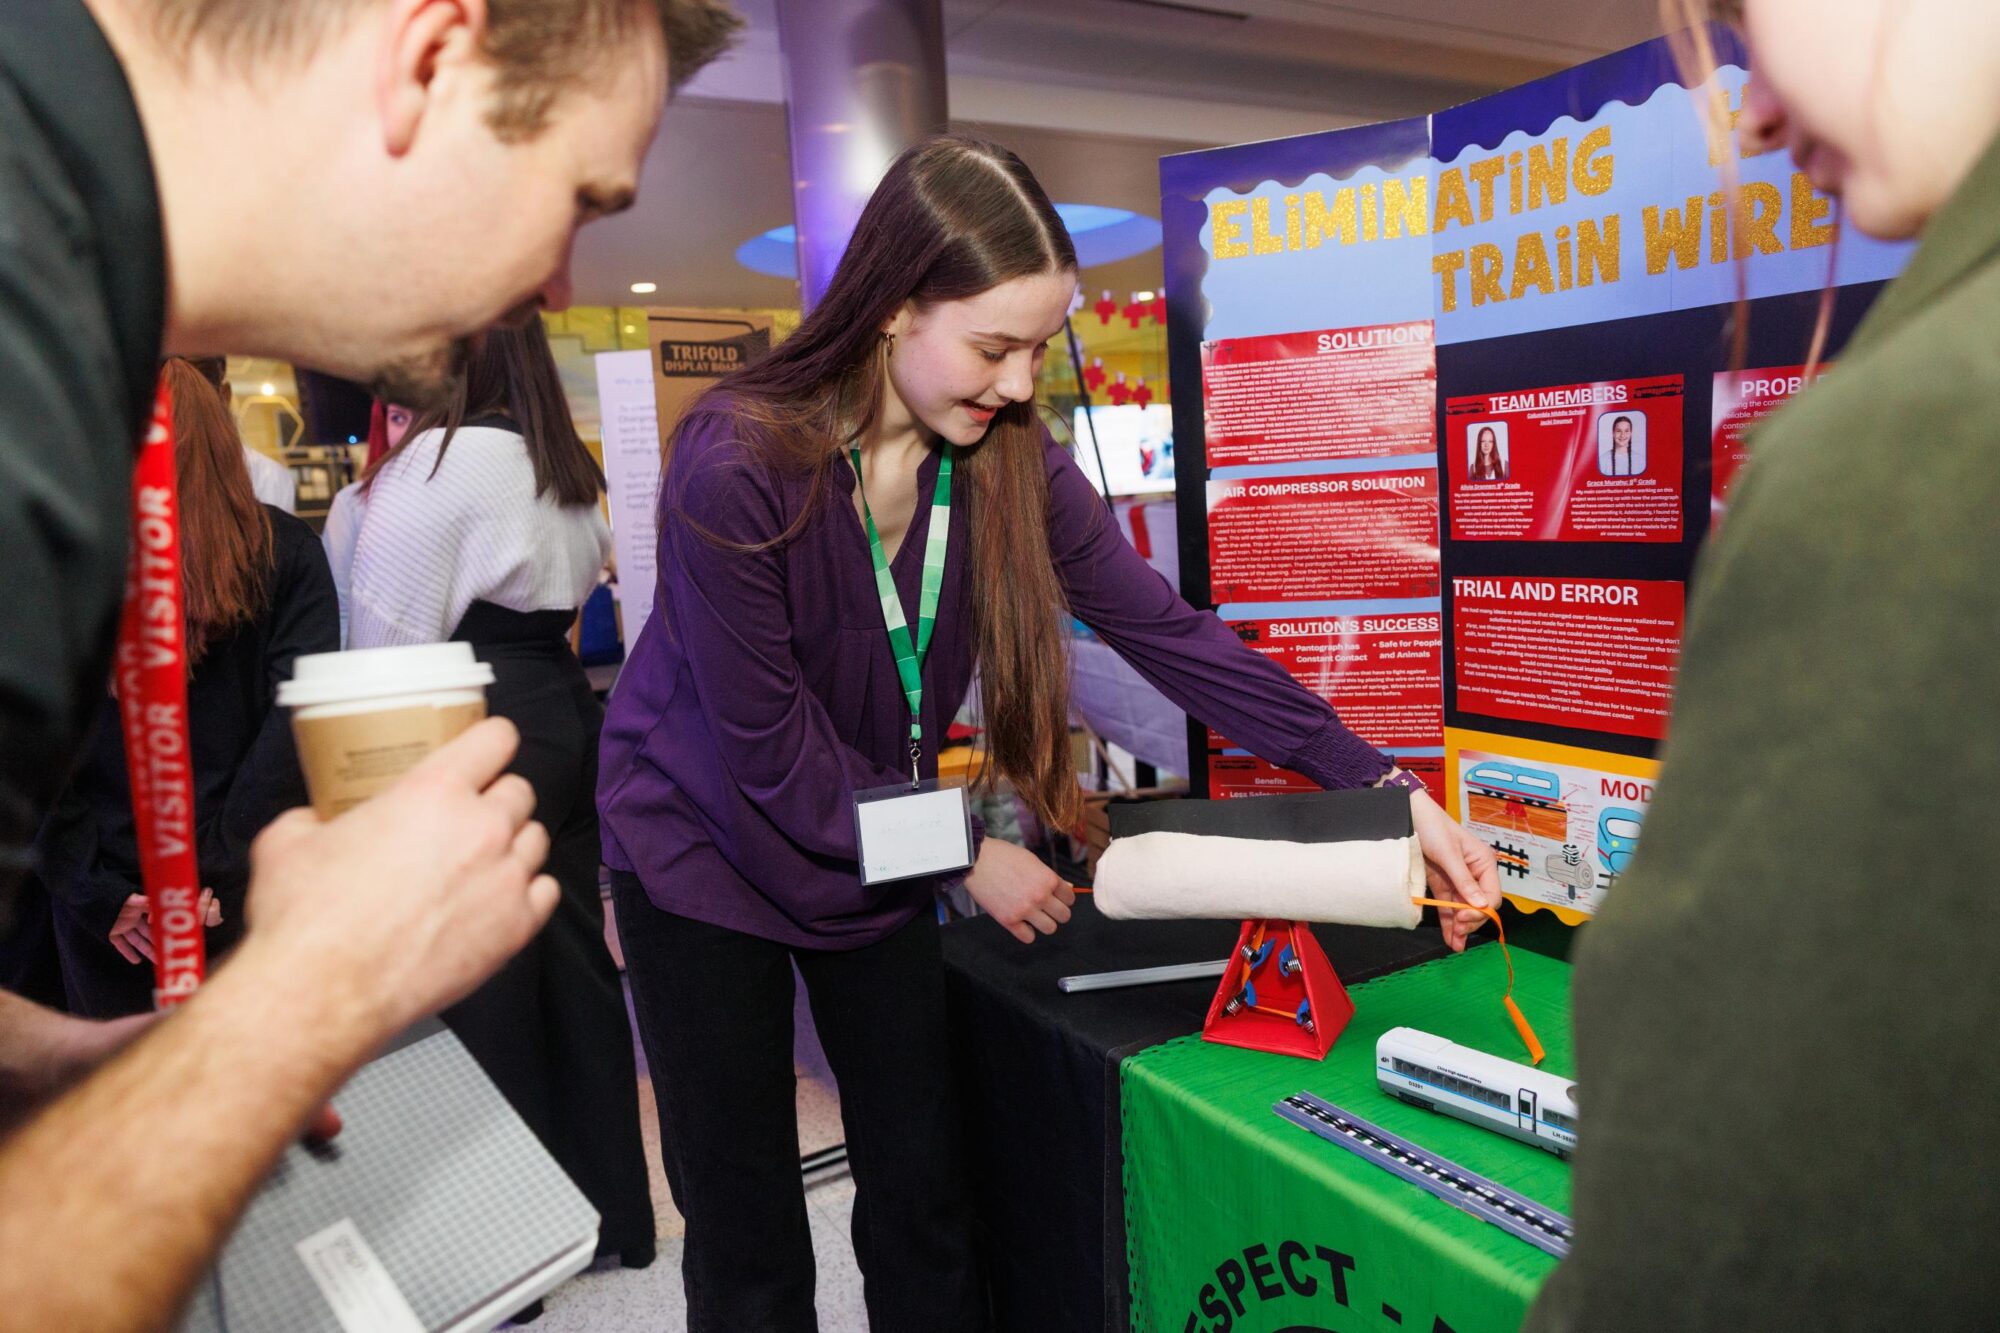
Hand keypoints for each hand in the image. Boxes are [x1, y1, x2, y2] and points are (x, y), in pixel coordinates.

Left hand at [107, 890, 221, 964]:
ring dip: (147, 951)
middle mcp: (134, 917)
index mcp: (141, 907)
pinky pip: (121, 944)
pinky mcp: (111, 933)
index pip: (156, 918)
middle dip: (160, 943)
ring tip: (158, 962)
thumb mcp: (131, 899)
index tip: (167, 933)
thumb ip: (145, 903)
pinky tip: (136, 961)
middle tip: (171, 954)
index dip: (162, 926)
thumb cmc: (111, 896)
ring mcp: (123, 926)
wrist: (89, 898)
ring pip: (137, 940)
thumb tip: (159, 910)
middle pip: (150, 933)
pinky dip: (128, 952)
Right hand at [242, 718, 558, 1039]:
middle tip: (465, 820)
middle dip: (495, 800)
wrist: (325, 991)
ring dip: (512, 845)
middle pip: (519, 792)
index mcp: (434, 791)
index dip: (491, 743)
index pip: (496, 739)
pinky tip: (498, 899)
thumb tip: (314, 821)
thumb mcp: (288, 841)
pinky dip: (527, 892)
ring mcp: (505, 878)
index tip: (484, 753)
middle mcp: (482, 827)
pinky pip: (545, 892)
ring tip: (480, 863)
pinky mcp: (517, 928)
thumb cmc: (305, 916)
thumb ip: (313, 818)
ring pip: (536, 840)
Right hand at [963, 840, 1074, 943]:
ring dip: (1044, 923)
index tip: (1056, 897)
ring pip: (1050, 929)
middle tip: (1048, 908)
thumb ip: (1049, 876)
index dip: (1064, 897)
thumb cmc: (1004, 856)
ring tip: (1035, 916)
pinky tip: (1021, 923)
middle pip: (1064, 916)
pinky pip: (1028, 937)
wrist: (976, 860)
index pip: (1070, 898)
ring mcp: (1024, 910)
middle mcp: (1040, 896)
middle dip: (1058, 912)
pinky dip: (1026, 932)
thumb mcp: (1032, 860)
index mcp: (1048, 879)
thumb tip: (1067, 888)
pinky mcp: (1008, 920)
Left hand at [1408, 790, 1500, 951]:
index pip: (1491, 896)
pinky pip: (1449, 905)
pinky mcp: (1442, 883)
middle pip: (1478, 906)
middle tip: (1457, 933)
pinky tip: (1450, 936)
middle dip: (1470, 922)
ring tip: (1454, 945)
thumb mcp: (1449, 854)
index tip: (1464, 919)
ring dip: (1460, 928)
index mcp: (1484, 863)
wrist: (1409, 814)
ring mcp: (1458, 880)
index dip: (1481, 912)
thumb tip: (1480, 905)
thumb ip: (1463, 880)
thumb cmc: (1432, 827)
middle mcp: (1475, 873)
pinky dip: (1449, 921)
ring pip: (1463, 909)